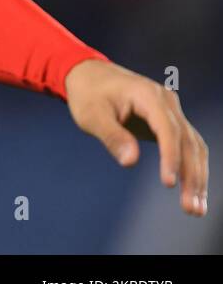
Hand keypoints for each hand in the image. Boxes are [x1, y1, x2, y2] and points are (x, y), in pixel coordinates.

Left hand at [65, 58, 208, 216]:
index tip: (168, 183)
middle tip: (191, 209)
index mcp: (147, 95)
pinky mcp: (170, 121)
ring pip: (193, 146)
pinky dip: (191, 168)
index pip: (167, 129)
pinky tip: (192, 191)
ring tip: (195, 208)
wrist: (89, 74)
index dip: (171, 156)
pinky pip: (187, 145)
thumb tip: (131, 162)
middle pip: (187, 141)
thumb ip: (111, 136)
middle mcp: (167, 101)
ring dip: (197, 177)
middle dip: (192, 176)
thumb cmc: (87, 94)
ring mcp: (171, 110)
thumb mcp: (91, 114)